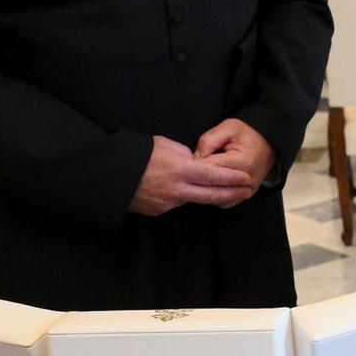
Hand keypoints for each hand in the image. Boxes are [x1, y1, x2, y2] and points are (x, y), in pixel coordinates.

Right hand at [128, 135, 256, 215]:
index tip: (246, 177)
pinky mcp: (158, 211)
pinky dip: (182, 196)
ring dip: (207, 195)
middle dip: (232, 193)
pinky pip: (176, 203)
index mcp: (179, 170)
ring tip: (223, 190)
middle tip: (247, 191)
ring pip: (193, 199)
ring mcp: (167, 203)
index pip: (213, 175)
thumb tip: (195, 161)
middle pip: (211, 194)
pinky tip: (182, 190)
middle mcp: (176, 189)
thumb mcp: (163, 144)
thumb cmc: (136, 154)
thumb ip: (184, 154)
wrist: (107, 175)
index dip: (232, 178)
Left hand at [193, 118, 276, 193]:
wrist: (267, 142)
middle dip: (197, 179)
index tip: (187, 161)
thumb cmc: (247, 133)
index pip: (209, 170)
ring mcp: (247, 190)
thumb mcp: (227, 128)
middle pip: (211, 186)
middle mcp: (246, 180)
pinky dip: (216, 195)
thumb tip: (194, 160)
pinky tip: (212, 184)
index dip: (194, 166)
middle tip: (190, 170)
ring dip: (206, 189)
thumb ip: (209, 141)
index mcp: (242, 162)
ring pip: (216, 197)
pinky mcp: (246, 195)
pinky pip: (224, 202)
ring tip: (201, 176)